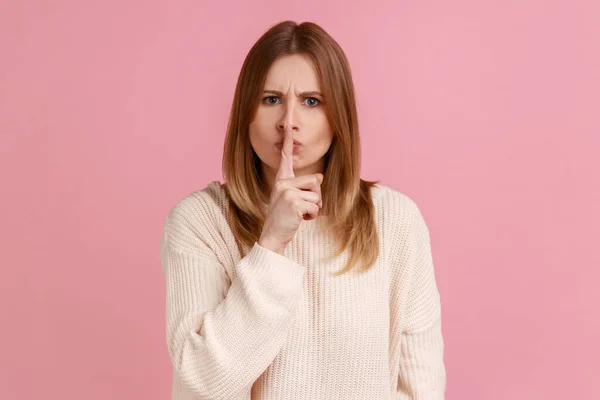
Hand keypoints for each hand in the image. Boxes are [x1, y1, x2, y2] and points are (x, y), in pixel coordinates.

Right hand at [258, 126, 322, 254]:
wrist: (272, 235)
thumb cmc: (284, 218)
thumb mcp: (292, 199)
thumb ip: (305, 186)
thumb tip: (320, 176)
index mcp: (281, 179)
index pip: (286, 156)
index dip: (288, 138)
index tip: (288, 118)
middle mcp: (282, 182)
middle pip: (315, 180)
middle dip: (315, 197)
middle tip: (302, 208)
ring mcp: (286, 191)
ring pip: (317, 195)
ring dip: (313, 209)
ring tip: (300, 215)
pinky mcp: (292, 202)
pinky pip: (314, 207)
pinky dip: (312, 217)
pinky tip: (300, 220)